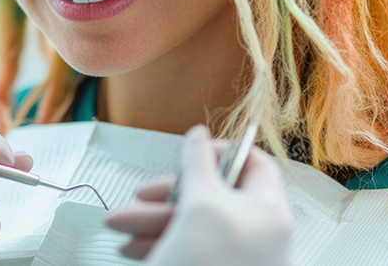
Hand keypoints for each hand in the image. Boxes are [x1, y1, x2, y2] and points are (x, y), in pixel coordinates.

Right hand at [105, 125, 292, 265]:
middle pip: (214, 193)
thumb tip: (198, 133)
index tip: (189, 153)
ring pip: (194, 223)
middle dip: (168, 193)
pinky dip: (161, 242)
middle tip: (139, 195)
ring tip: (119, 226)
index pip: (253, 164)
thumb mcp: (198, 205)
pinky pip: (189, 247)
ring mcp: (237, 257)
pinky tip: (133, 249)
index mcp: (268, 211)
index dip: (220, 152)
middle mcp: (258, 233)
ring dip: (153, 219)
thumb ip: (198, 163)